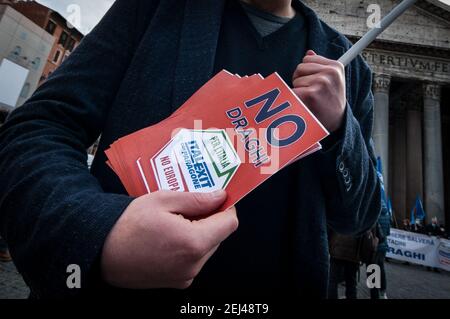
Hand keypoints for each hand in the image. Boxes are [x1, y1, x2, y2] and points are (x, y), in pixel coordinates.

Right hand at [101, 190, 237, 288]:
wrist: (100, 252)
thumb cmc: (128, 225)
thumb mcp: (162, 200)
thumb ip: (196, 199)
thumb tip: (220, 197)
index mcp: (193, 242)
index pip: (229, 223)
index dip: (227, 207)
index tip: (218, 198)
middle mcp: (194, 264)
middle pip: (219, 236)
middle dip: (210, 219)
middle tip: (189, 206)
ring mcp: (186, 276)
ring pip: (207, 248)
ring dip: (200, 233)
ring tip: (175, 221)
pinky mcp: (178, 282)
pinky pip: (194, 260)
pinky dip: (189, 246)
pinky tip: (170, 236)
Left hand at [292, 50, 346, 132]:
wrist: (336, 123)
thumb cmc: (331, 100)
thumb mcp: (332, 79)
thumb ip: (320, 65)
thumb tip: (309, 52)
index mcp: (335, 66)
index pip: (308, 58)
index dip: (307, 71)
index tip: (315, 82)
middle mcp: (330, 72)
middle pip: (300, 67)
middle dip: (301, 79)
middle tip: (312, 92)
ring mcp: (321, 82)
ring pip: (295, 79)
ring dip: (299, 89)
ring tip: (310, 99)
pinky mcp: (310, 94)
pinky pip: (291, 91)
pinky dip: (293, 98)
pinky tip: (304, 104)